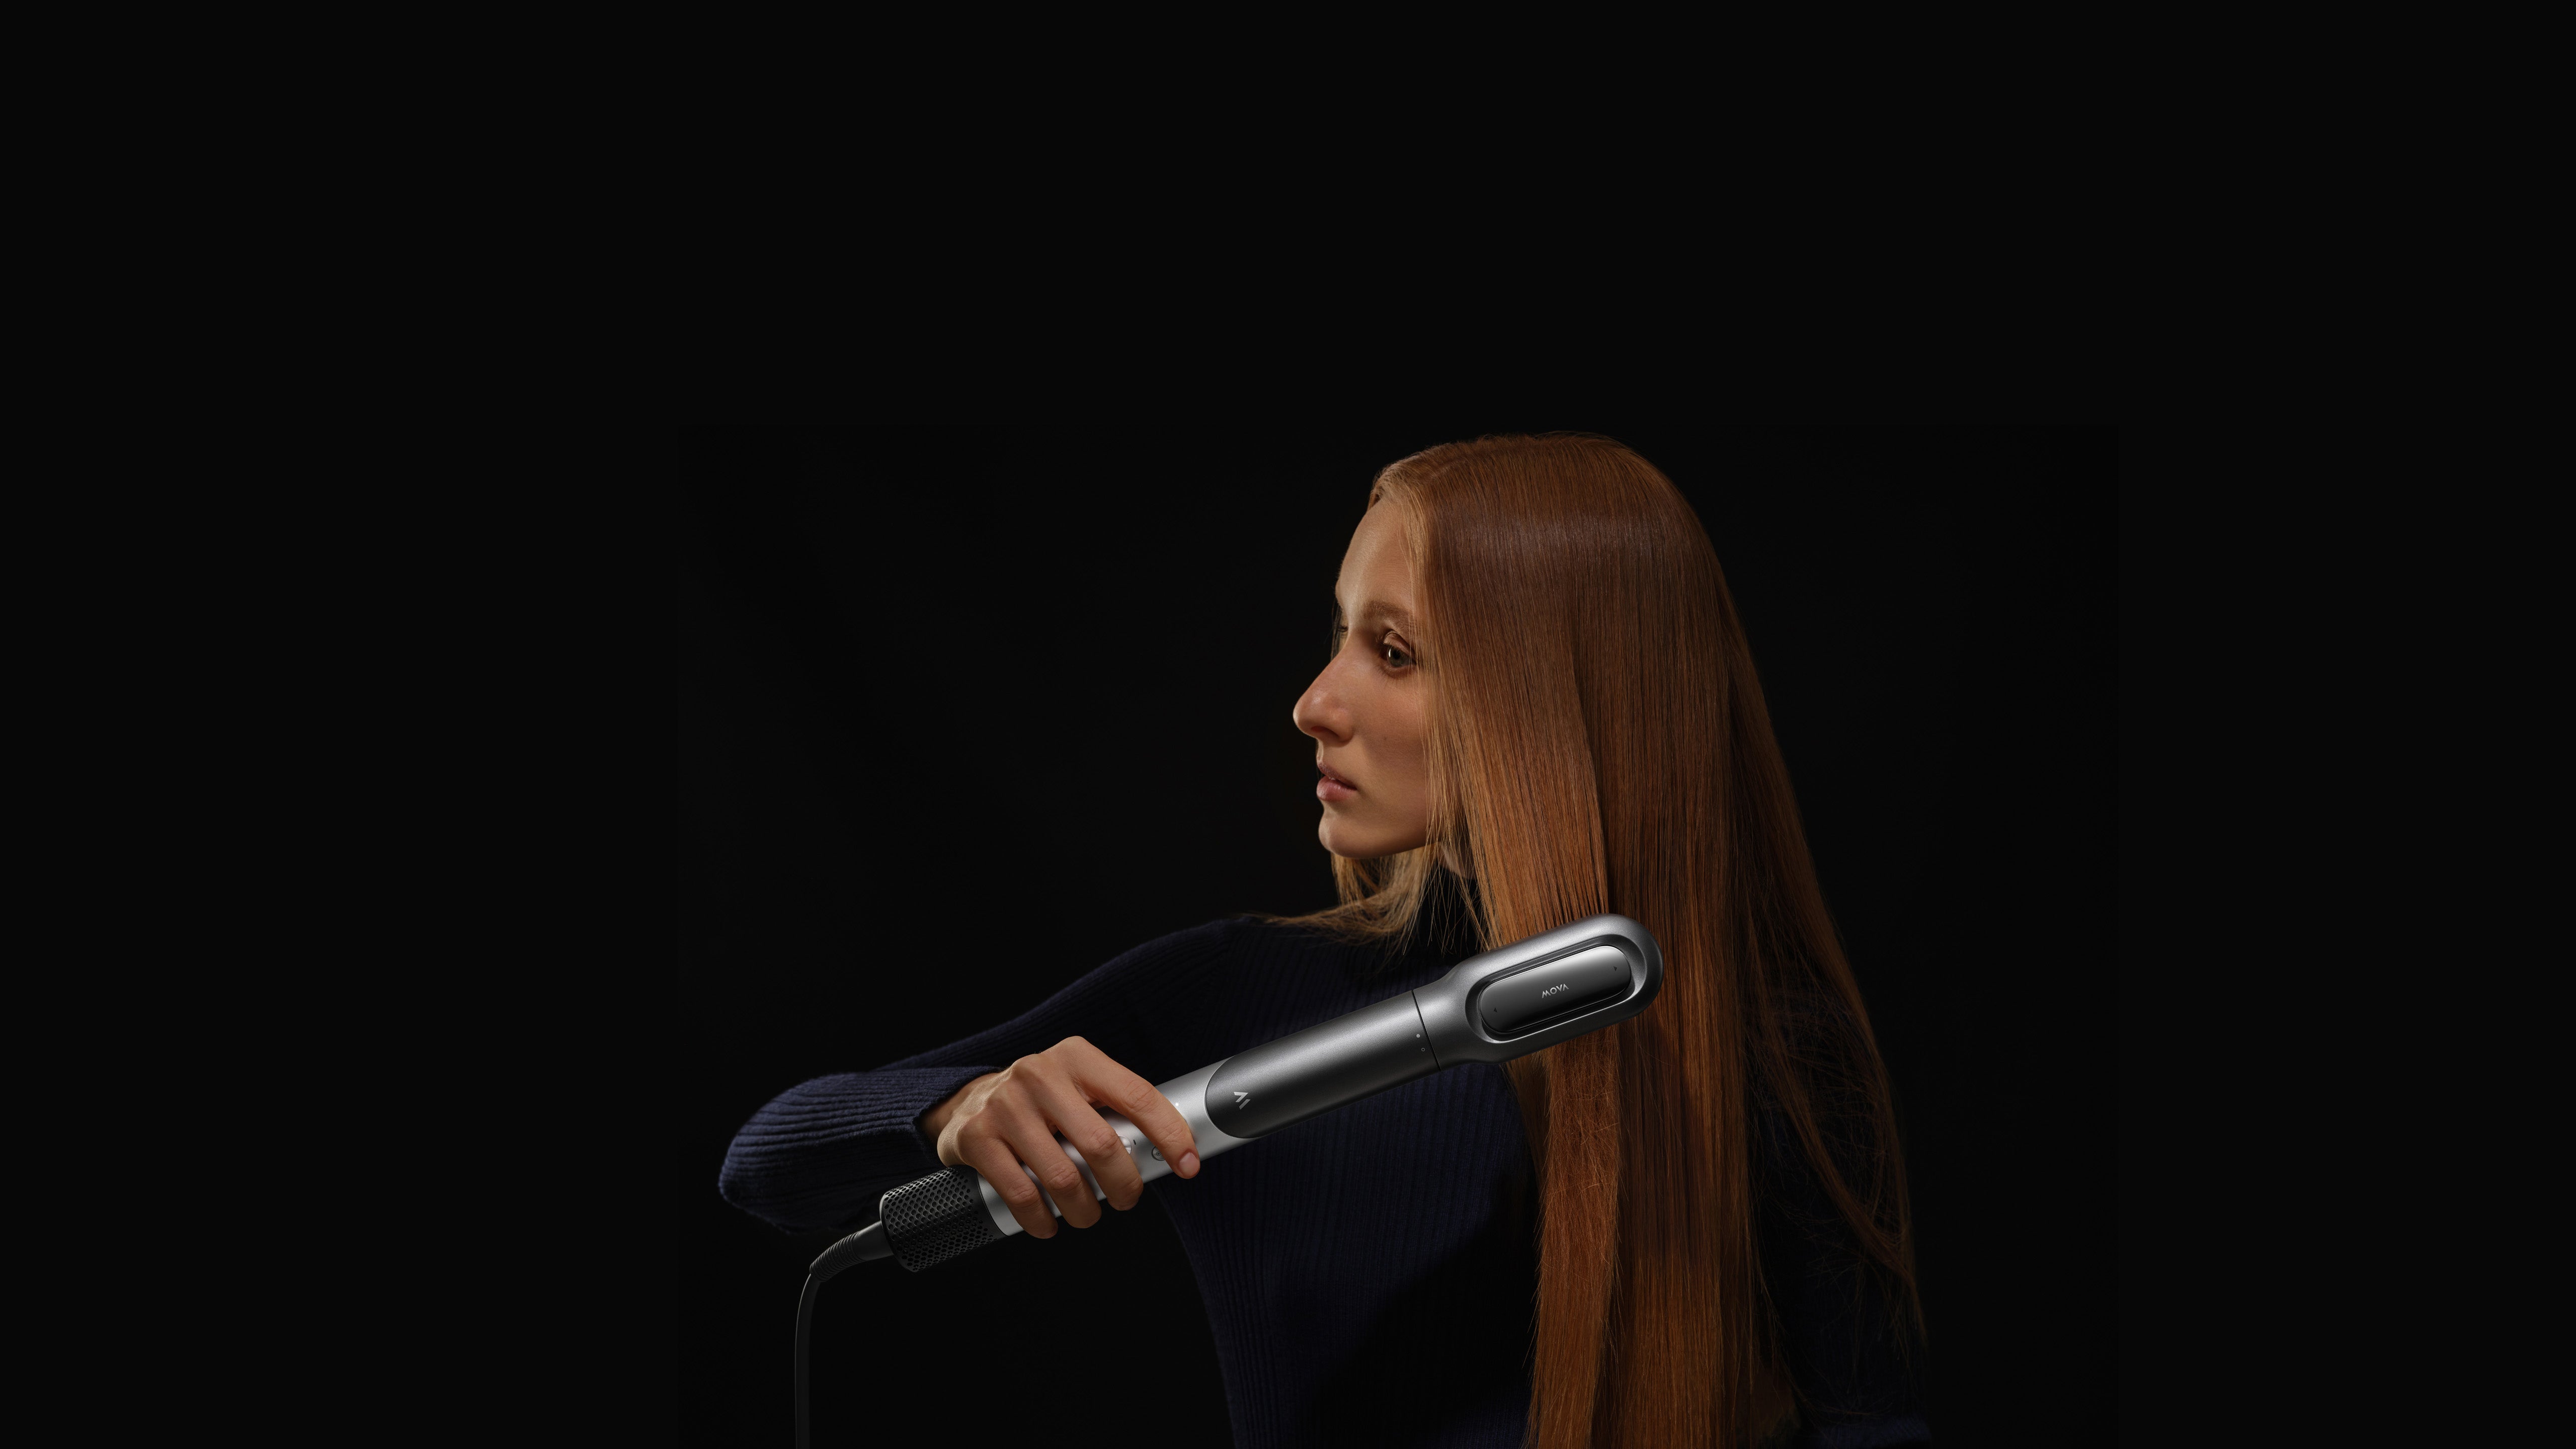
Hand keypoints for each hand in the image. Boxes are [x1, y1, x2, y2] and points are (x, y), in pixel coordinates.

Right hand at [921, 1037, 1200, 1238]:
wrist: (966, 1102)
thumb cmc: (1040, 1102)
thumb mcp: (1078, 1088)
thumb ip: (1115, 1110)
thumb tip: (1170, 1150)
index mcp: (1076, 1057)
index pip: (1137, 1096)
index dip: (1170, 1134)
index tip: (1188, 1165)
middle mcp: (1040, 1075)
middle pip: (1102, 1145)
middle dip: (1124, 1186)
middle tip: (1126, 1199)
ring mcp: (1005, 1105)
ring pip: (1063, 1178)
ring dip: (1084, 1210)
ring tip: (1086, 1213)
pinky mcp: (977, 1137)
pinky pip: (1022, 1194)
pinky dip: (1042, 1220)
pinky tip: (1049, 1222)